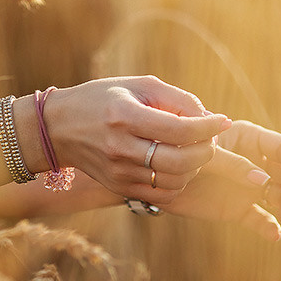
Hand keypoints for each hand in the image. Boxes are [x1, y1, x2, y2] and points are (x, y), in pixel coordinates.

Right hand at [47, 76, 229, 203]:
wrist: (58, 128)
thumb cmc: (104, 99)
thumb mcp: (138, 85)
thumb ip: (177, 99)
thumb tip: (210, 118)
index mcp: (124, 115)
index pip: (179, 130)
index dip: (208, 128)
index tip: (222, 121)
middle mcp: (120, 147)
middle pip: (179, 162)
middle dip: (206, 151)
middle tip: (210, 139)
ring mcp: (118, 172)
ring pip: (174, 182)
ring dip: (195, 168)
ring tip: (194, 151)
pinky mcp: (119, 187)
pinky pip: (161, 195)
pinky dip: (179, 183)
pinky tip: (178, 167)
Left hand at [163, 120, 280, 240]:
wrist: (156, 175)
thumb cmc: (181, 152)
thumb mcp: (207, 154)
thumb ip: (235, 165)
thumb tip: (264, 182)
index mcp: (251, 139)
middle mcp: (255, 163)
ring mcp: (249, 187)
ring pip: (280, 198)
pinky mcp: (239, 209)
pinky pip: (260, 219)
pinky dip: (269, 227)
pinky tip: (274, 234)